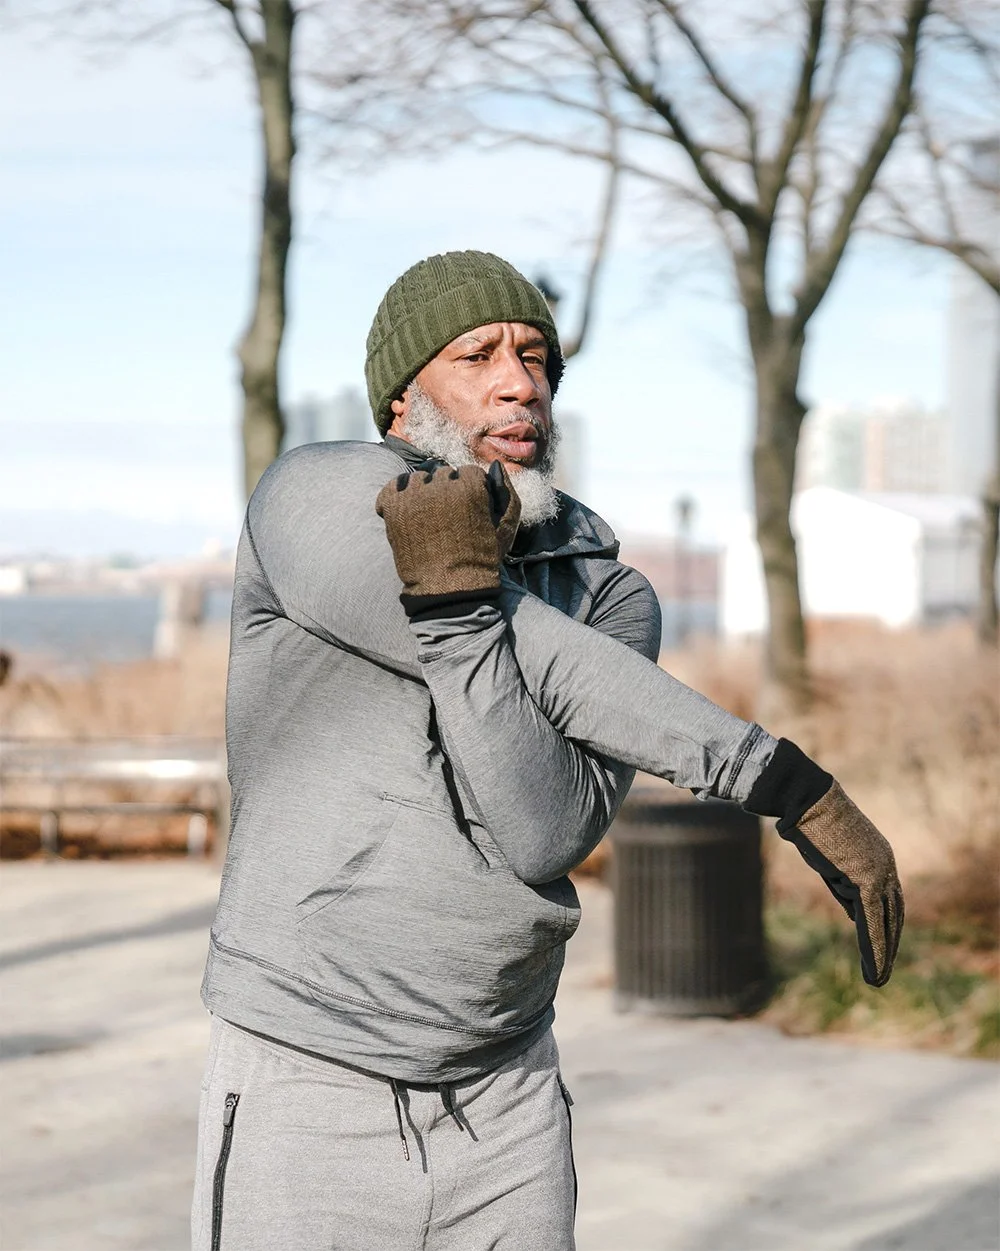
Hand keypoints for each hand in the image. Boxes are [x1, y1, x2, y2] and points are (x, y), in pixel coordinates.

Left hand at [375, 461, 520, 610]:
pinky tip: (405, 510)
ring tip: (426, 516)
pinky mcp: (393, 508)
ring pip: (418, 478)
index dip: (468, 490)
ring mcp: (415, 497)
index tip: (466, 510)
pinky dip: (397, 494)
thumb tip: (493, 466)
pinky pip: (393, 486)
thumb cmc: (480, 559)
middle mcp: (442, 487)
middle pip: (442, 474)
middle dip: (445, 491)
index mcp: (471, 488)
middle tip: (445, 516)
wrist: (449, 589)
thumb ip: (505, 492)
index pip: (467, 472)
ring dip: (422, 492)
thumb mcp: (504, 526)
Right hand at [746, 739, 903, 986]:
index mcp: (879, 857)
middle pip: (893, 914)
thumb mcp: (829, 857)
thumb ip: (843, 882)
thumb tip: (853, 910)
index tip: (883, 947)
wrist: (805, 797)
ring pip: (885, 923)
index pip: (889, 900)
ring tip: (878, 980)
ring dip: (882, 954)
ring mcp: (880, 872)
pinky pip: (871, 922)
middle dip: (889, 944)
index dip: (887, 926)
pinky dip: (873, 948)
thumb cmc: (809, 819)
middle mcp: (886, 865)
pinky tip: (873, 969)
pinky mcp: (867, 879)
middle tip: (882, 972)